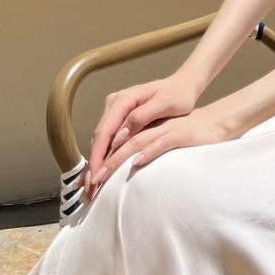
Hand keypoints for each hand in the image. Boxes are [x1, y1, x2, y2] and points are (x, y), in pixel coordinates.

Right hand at [84, 74, 199, 198]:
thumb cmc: (178, 95)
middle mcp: (115, 102)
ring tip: (93, 185)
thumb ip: (141, 117)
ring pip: (102, 139)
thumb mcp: (164, 104)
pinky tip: (103, 170)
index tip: (95, 177)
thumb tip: (119, 135)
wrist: (184, 85)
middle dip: (94, 163)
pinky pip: (109, 138)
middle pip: (99, 137)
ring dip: (97, 161)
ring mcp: (116, 108)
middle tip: (90, 188)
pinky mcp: (120, 116)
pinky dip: (104, 155)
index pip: (105, 131)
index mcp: (124, 100)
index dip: (98, 156)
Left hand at [84, 102, 242, 198]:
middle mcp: (150, 126)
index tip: (86, 185)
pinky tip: (136, 163)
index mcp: (144, 128)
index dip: (99, 164)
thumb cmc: (191, 134)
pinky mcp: (180, 134)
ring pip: (135, 143)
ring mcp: (164, 129)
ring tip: (101, 176)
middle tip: (87, 187)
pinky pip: (160, 142)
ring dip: (116, 160)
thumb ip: (145, 148)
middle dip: (101, 165)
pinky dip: (148, 152)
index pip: (116, 144)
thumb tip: (128, 166)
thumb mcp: (164, 140)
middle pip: (119, 144)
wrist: (218, 120)